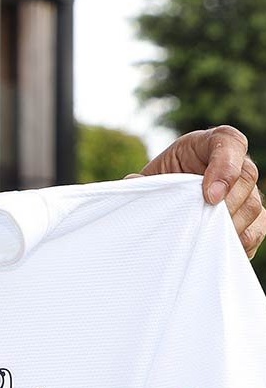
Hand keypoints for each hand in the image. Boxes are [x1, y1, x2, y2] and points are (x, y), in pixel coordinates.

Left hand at [133, 126, 263, 258]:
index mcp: (211, 142)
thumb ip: (147, 179)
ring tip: (205, 234)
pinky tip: (218, 245)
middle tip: (204, 220)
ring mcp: (247, 189)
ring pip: (253, 204)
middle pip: (247, 177)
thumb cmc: (163, 179)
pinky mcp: (252, 214)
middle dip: (226, 203)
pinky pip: (258, 227)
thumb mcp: (154, 173)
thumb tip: (133, 183)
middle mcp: (236, 162)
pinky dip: (241, 240)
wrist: (170, 195)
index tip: (209, 195)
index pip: (229, 142)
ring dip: (230, 224)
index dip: (225, 168)